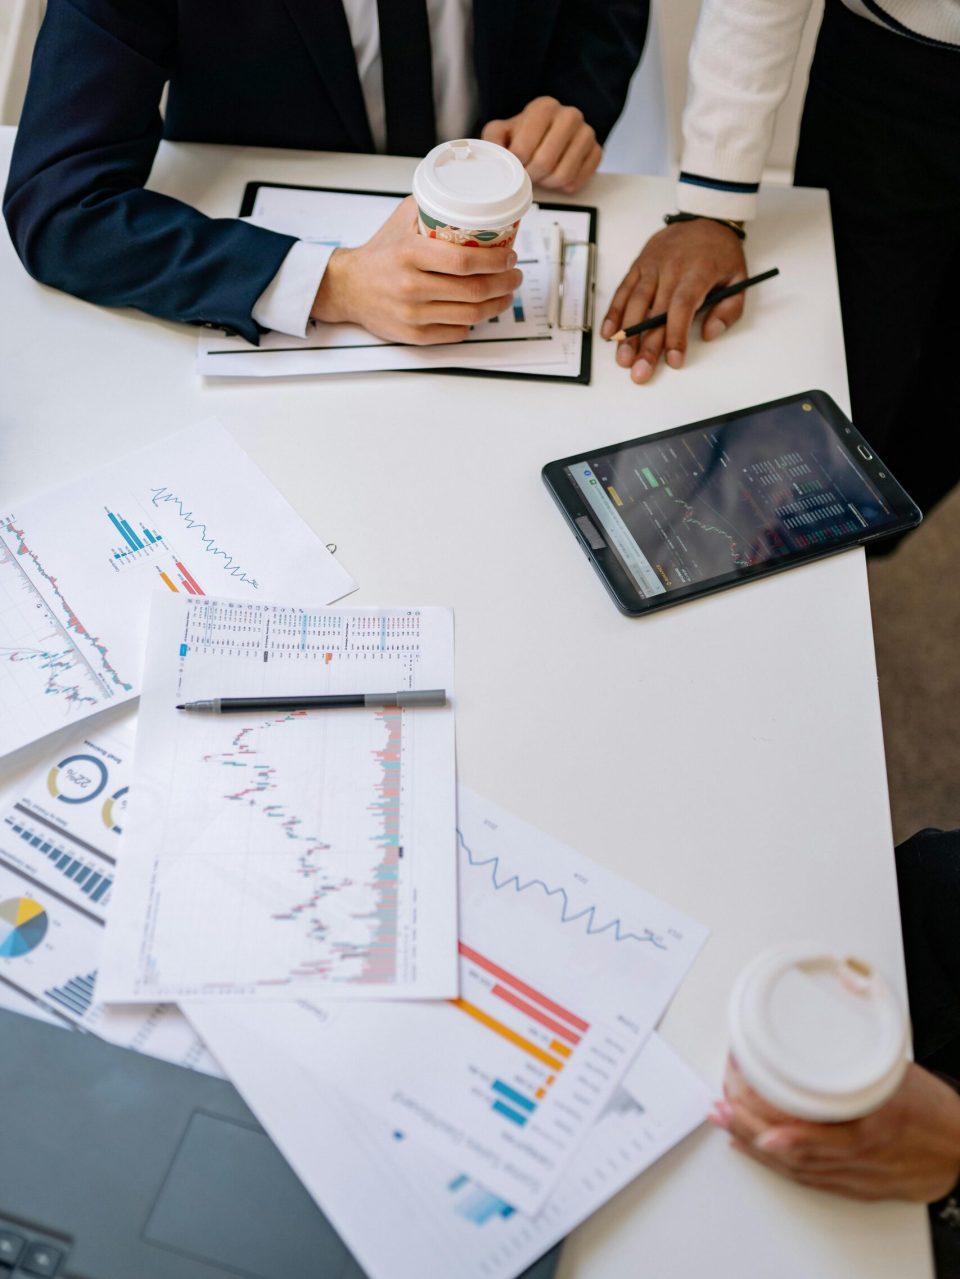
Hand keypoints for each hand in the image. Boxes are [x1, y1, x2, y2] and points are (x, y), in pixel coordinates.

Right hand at [311, 196, 521, 344]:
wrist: (348, 287)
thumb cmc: (380, 253)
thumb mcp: (402, 220)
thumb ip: (433, 206)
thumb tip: (472, 196)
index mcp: (410, 253)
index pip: (464, 261)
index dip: (495, 261)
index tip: (509, 256)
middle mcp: (410, 286)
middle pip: (473, 290)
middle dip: (504, 283)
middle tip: (514, 274)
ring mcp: (412, 314)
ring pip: (470, 315)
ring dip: (497, 305)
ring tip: (506, 293)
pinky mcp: (413, 335)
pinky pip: (456, 332)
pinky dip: (474, 322)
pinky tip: (481, 310)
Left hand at [482, 96, 601, 193]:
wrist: (550, 134)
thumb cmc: (524, 135)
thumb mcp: (502, 132)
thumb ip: (492, 141)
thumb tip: (491, 159)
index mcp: (544, 107)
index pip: (524, 147)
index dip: (517, 164)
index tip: (517, 164)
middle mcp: (570, 115)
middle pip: (545, 163)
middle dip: (532, 176)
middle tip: (529, 174)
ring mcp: (586, 133)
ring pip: (563, 175)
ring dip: (548, 183)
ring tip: (542, 175)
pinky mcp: (597, 151)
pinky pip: (577, 181)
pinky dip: (563, 186)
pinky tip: (556, 176)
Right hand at [601, 219, 747, 383]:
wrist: (705, 216)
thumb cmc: (721, 252)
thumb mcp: (740, 279)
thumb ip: (729, 310)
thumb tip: (708, 334)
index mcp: (697, 273)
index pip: (682, 308)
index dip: (676, 336)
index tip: (673, 360)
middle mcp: (671, 269)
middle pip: (655, 313)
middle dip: (645, 346)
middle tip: (639, 372)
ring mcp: (652, 266)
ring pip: (635, 303)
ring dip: (626, 334)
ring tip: (622, 358)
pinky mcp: (639, 265)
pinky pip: (623, 290)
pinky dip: (614, 311)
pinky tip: (609, 333)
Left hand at [711, 1064, 959, 1202]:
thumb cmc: (935, 1111)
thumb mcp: (898, 1075)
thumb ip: (860, 1064)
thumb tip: (823, 1036)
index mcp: (871, 1124)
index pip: (811, 1127)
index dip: (771, 1115)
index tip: (743, 1099)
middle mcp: (859, 1154)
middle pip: (793, 1147)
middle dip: (749, 1127)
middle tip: (720, 1108)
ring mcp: (857, 1175)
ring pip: (796, 1165)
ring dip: (755, 1146)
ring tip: (725, 1123)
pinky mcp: (857, 1187)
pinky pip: (810, 1179)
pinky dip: (779, 1164)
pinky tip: (757, 1151)